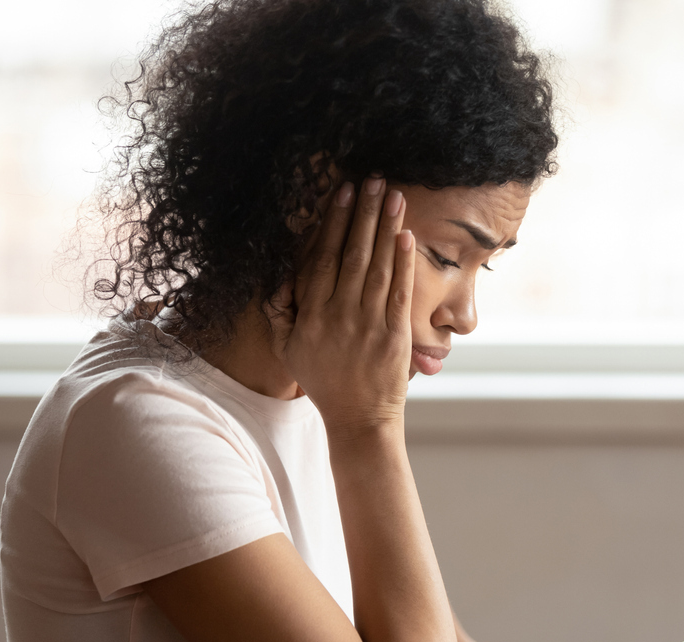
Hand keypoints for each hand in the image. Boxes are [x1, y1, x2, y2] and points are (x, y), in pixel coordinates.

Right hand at [270, 176, 415, 434]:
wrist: (358, 418)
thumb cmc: (323, 380)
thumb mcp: (289, 349)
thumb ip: (280, 313)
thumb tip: (277, 278)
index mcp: (310, 315)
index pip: (321, 259)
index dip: (332, 223)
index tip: (340, 194)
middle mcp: (338, 316)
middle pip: (351, 254)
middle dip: (362, 214)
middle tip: (372, 180)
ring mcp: (367, 325)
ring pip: (376, 266)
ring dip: (385, 228)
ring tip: (392, 196)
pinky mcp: (394, 334)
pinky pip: (397, 291)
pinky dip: (402, 262)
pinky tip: (405, 235)